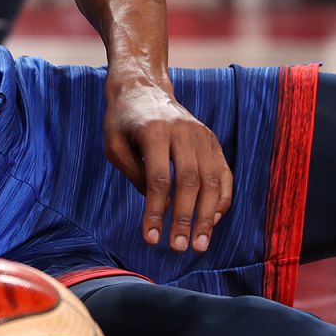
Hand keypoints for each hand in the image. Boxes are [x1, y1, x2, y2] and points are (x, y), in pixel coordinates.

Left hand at [104, 77, 232, 252]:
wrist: (143, 87)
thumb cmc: (122, 121)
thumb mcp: (113, 144)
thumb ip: (133, 173)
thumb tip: (158, 207)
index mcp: (154, 130)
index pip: (158, 179)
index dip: (155, 211)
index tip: (151, 239)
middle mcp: (183, 131)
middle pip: (189, 181)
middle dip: (185, 219)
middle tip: (178, 249)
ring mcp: (202, 135)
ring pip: (211, 179)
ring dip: (207, 216)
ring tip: (200, 245)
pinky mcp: (212, 140)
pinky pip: (223, 174)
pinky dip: (221, 199)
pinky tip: (213, 221)